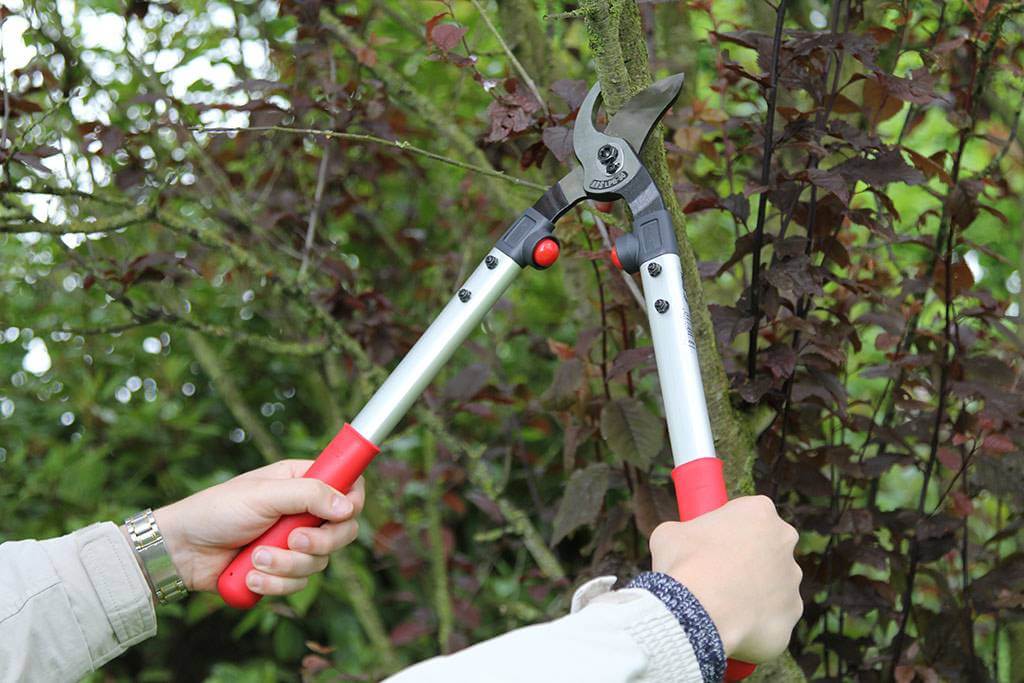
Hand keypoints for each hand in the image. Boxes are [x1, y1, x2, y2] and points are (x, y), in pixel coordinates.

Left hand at [150, 460, 364, 596]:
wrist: (181, 550)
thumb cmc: (216, 511)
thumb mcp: (263, 496)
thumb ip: (308, 495)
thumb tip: (348, 506)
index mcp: (301, 482)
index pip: (348, 487)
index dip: (352, 501)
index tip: (341, 513)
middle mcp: (303, 512)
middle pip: (343, 530)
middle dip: (318, 542)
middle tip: (293, 539)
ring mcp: (293, 543)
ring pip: (319, 562)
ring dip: (286, 564)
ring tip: (255, 557)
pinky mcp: (281, 571)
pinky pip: (297, 584)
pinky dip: (273, 584)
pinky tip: (250, 575)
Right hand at [649, 496, 801, 662]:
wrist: (697, 609)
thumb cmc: (683, 563)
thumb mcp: (670, 532)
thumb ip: (687, 532)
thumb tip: (683, 543)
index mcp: (759, 511)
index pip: (749, 515)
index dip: (728, 530)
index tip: (712, 544)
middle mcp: (784, 541)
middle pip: (768, 548)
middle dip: (749, 560)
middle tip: (718, 574)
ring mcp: (792, 580)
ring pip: (772, 586)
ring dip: (752, 593)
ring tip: (720, 604)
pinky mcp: (791, 614)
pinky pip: (773, 617)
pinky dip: (755, 622)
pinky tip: (732, 625)